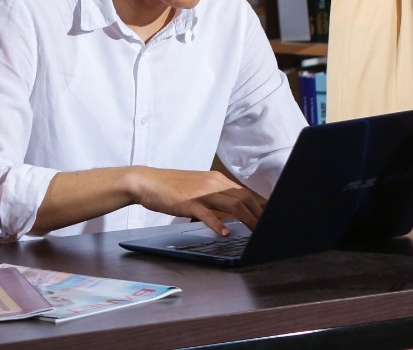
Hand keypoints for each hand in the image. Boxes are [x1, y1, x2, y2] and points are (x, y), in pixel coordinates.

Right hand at [129, 168, 264, 235]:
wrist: (147, 182)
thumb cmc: (170, 187)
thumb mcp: (196, 187)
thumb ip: (213, 196)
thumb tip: (230, 209)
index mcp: (214, 178)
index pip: (243, 192)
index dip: (257, 206)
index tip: (265, 219)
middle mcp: (211, 182)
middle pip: (243, 198)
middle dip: (257, 215)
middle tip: (266, 229)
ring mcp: (200, 192)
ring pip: (232, 205)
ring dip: (246, 220)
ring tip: (255, 232)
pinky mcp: (188, 202)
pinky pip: (208, 214)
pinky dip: (218, 224)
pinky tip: (225, 233)